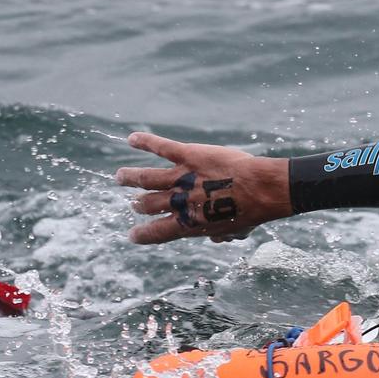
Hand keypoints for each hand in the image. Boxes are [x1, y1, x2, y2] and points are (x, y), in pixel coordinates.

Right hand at [115, 131, 292, 243]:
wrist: (259, 189)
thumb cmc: (252, 212)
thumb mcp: (234, 231)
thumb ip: (221, 235)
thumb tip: (216, 238)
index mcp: (188, 224)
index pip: (158, 233)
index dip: (143, 235)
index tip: (132, 235)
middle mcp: (179, 202)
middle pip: (150, 204)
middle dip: (139, 205)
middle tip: (133, 204)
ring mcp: (182, 178)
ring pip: (147, 178)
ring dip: (131, 177)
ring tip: (119, 177)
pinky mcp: (189, 156)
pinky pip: (162, 147)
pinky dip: (145, 142)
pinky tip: (132, 139)